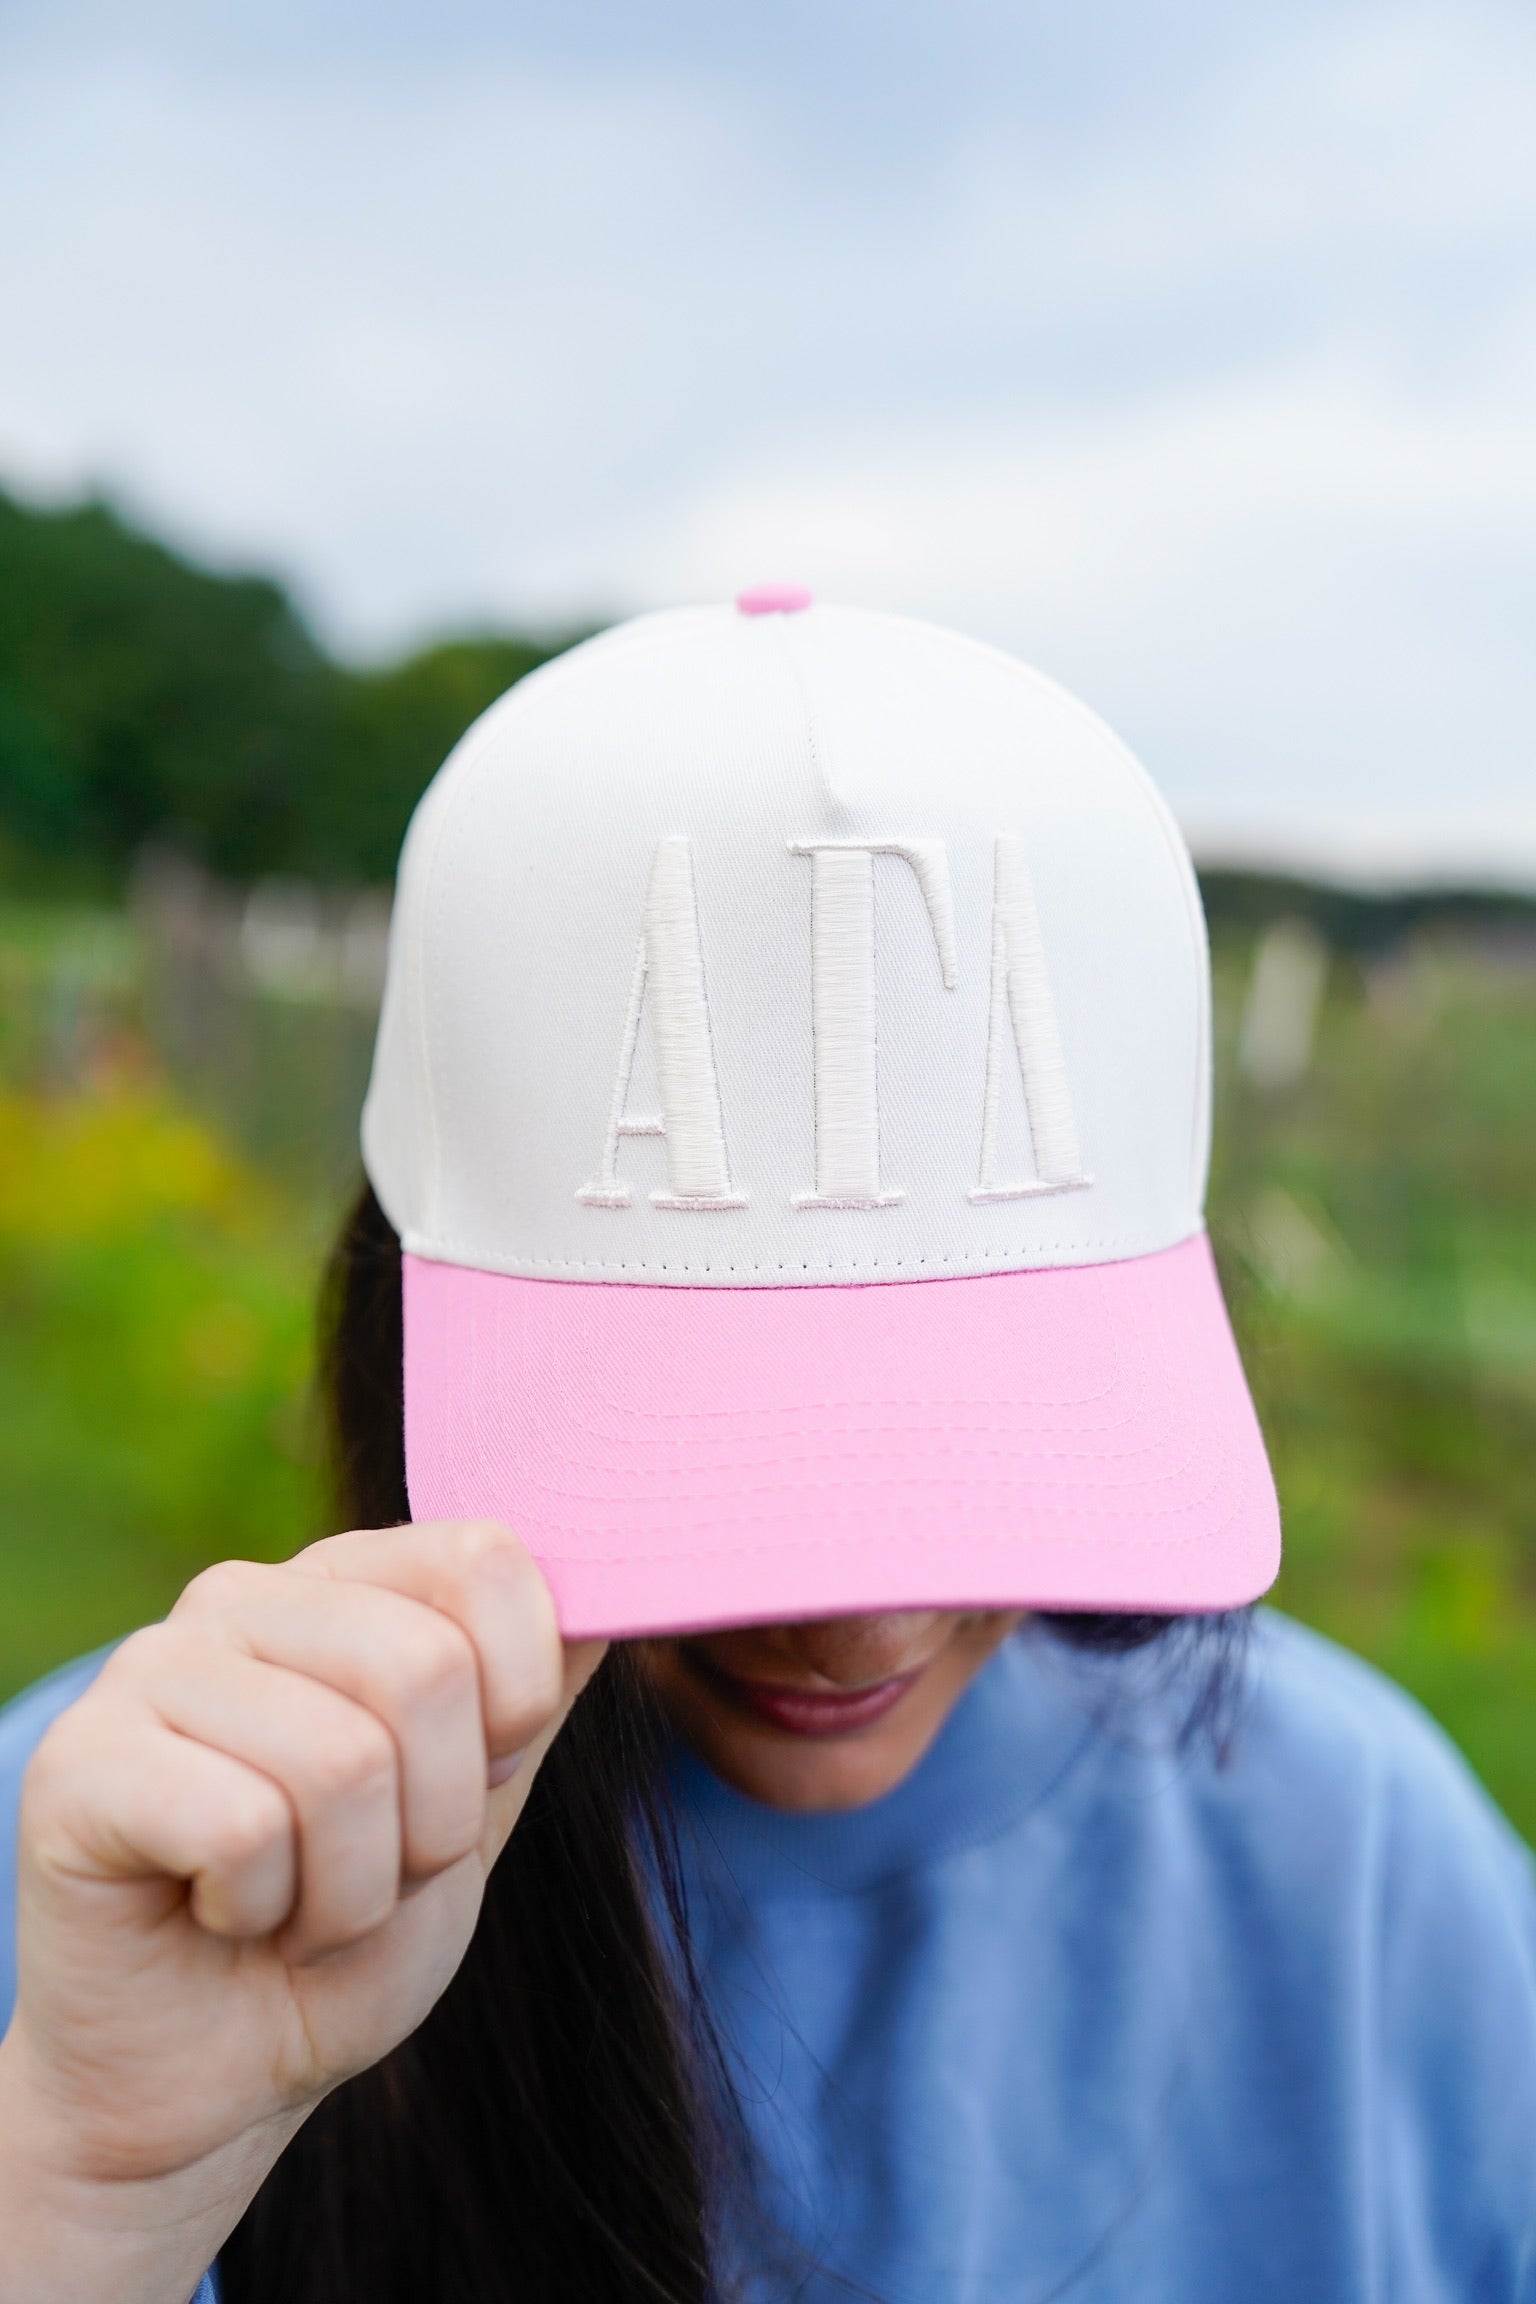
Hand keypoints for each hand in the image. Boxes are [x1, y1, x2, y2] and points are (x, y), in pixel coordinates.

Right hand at [0, 1520, 600, 2303]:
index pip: (486, 1558)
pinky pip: (242, 1828)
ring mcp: (151, 1667)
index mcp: (345, 1580)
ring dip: (348, 1888)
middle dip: (434, 1822)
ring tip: (292, 1903)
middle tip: (370, 1871)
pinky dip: (261, 1911)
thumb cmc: (348, 1934)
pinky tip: (219, 1915)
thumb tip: (626, 1584)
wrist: (215, 2081)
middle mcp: (242, 1595)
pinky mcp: (78, 1764)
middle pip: (426, 1667)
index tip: (469, 1781)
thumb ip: (538, 1690)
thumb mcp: (478, 1805)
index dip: (516, 1699)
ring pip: (340, 1761)